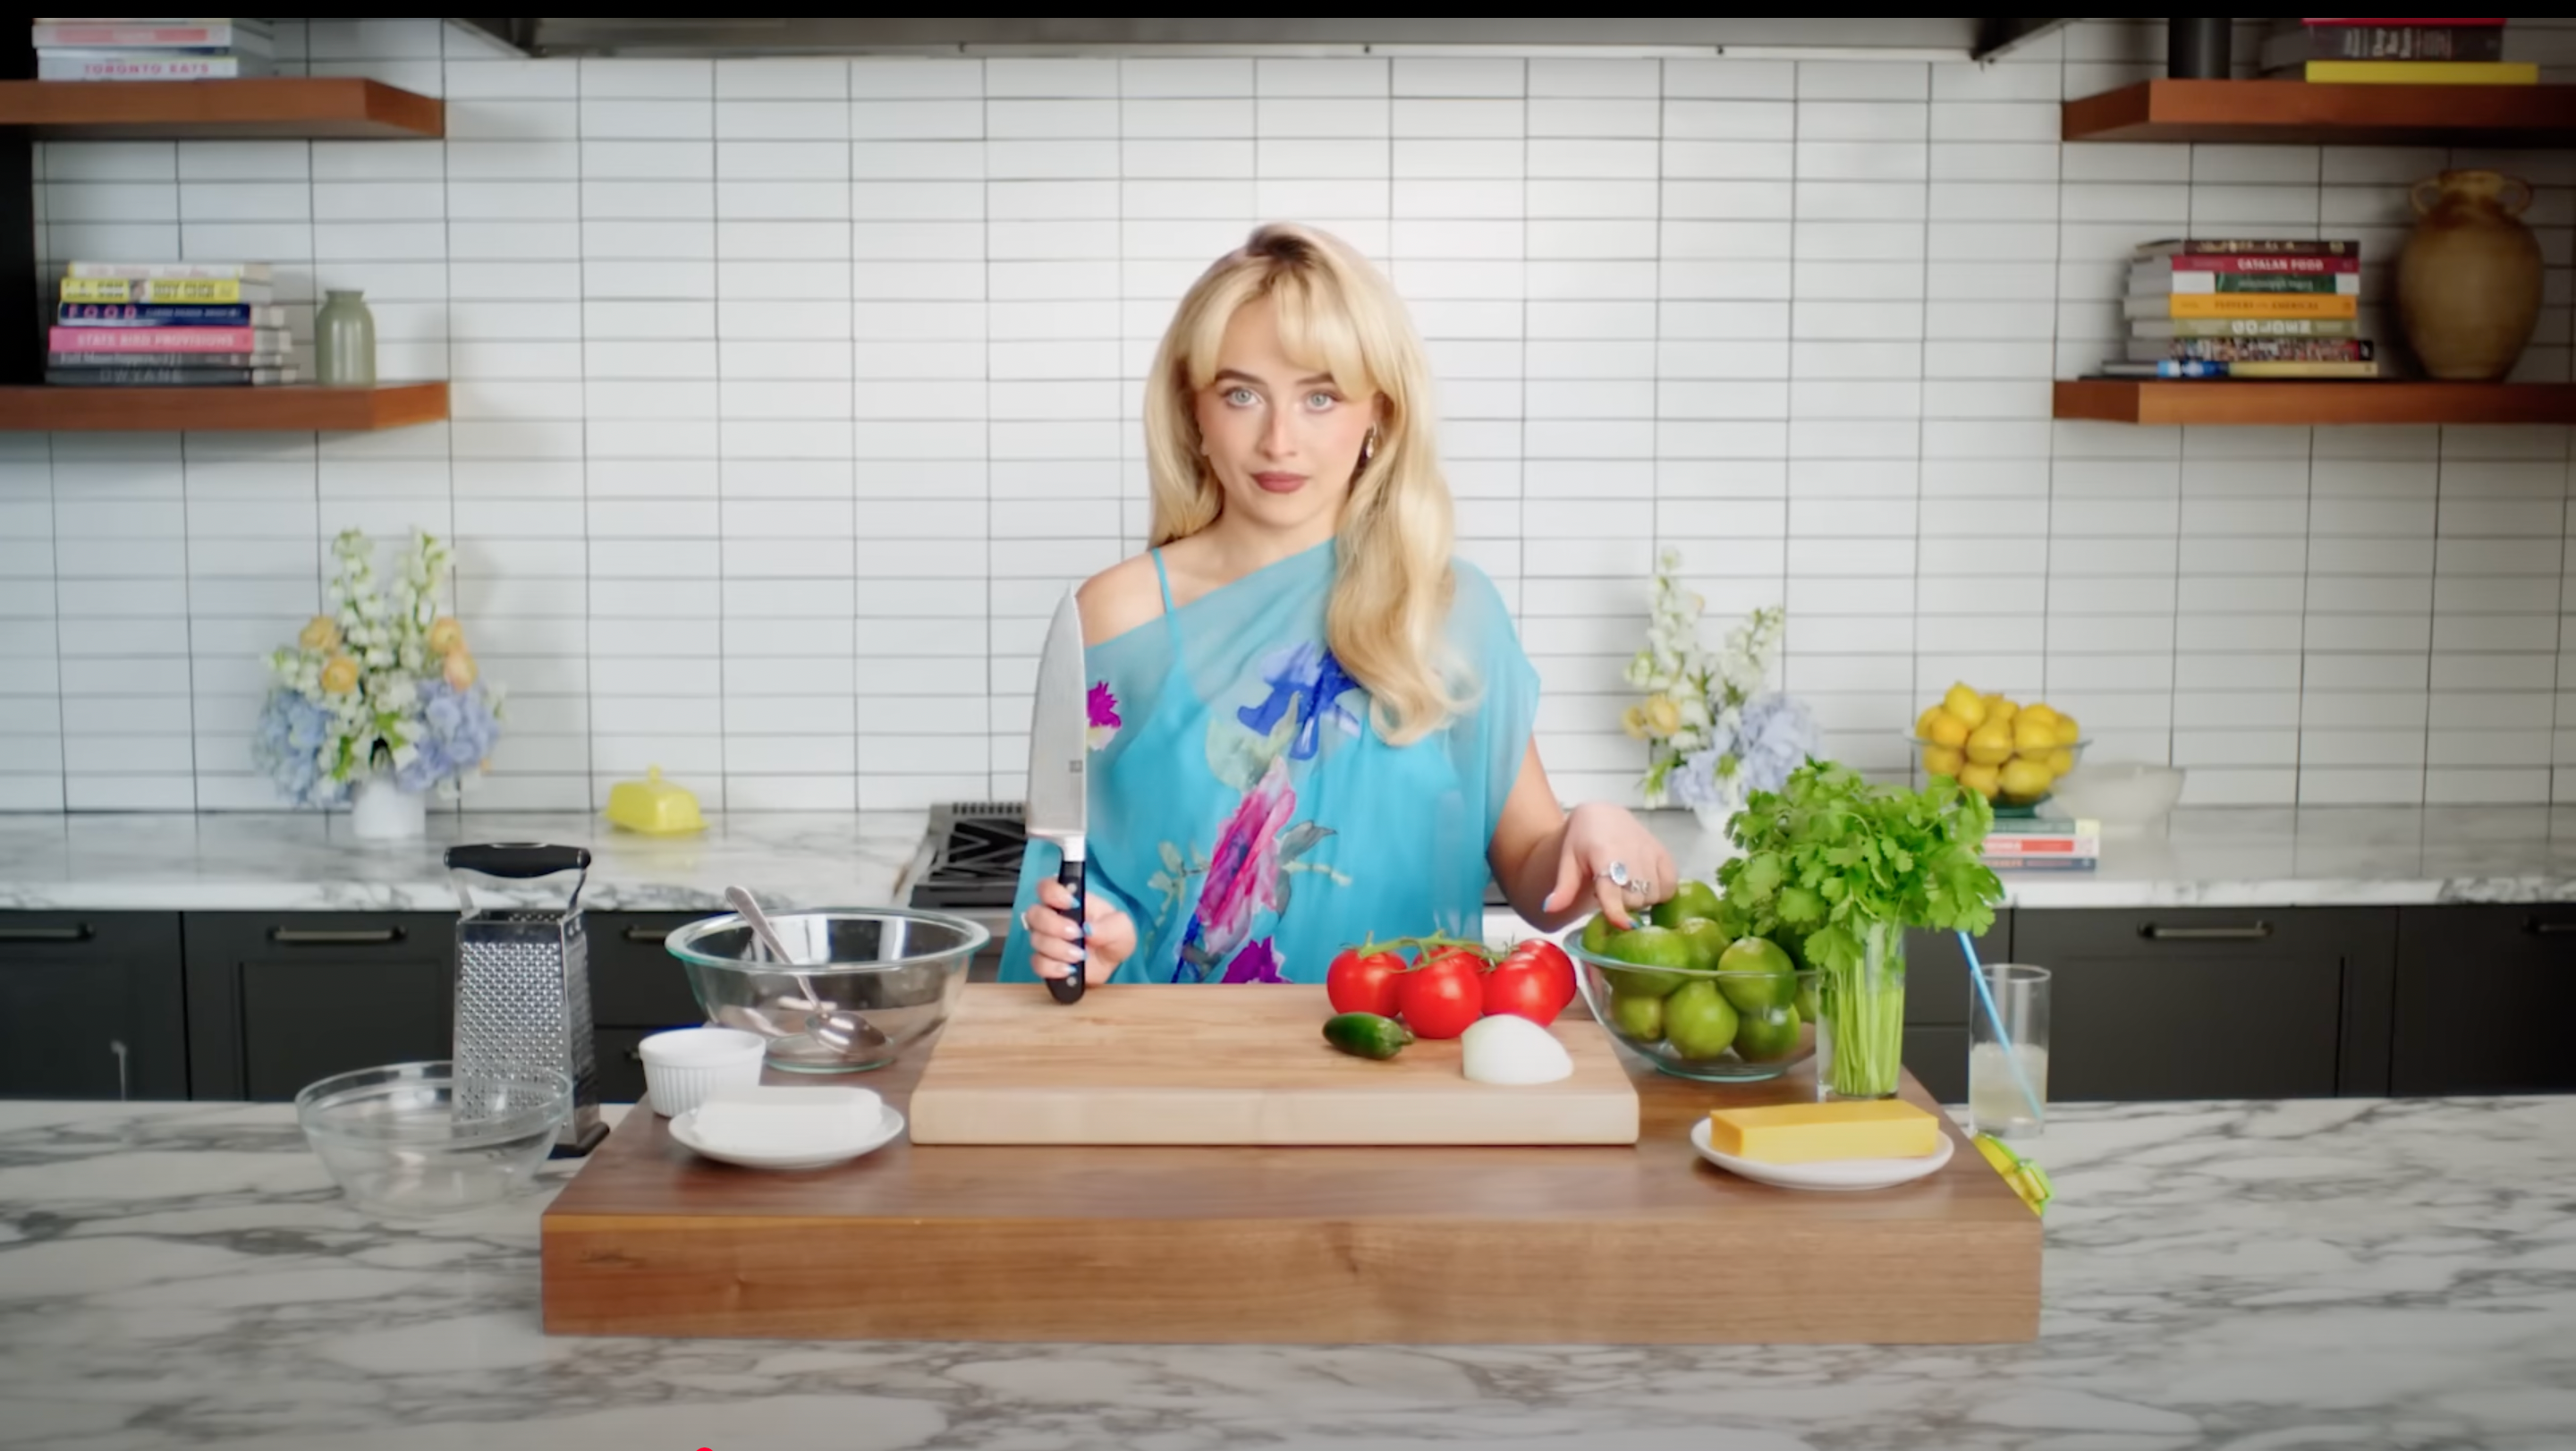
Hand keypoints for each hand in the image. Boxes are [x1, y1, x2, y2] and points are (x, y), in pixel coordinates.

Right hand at [1022, 877, 1135, 984]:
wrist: (1110, 963)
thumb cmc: (1113, 936)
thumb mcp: (1122, 928)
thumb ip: (1110, 926)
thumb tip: (1089, 930)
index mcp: (1068, 900)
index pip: (1047, 887)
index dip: (1053, 892)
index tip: (1071, 903)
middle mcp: (1051, 916)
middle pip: (1034, 913)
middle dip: (1054, 924)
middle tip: (1076, 933)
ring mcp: (1045, 939)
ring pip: (1036, 940)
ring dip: (1058, 948)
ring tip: (1080, 955)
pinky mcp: (1044, 961)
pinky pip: (1038, 964)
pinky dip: (1053, 968)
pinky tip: (1069, 969)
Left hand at [1539, 802, 1677, 930]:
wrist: (1603, 816)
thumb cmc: (1582, 841)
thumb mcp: (1568, 861)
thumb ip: (1563, 888)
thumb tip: (1549, 909)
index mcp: (1602, 853)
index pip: (1612, 888)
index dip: (1618, 909)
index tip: (1624, 925)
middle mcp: (1630, 852)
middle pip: (1634, 899)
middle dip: (1623, 905)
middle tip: (1612, 893)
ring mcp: (1650, 851)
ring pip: (1653, 896)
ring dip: (1641, 900)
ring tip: (1626, 887)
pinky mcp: (1664, 853)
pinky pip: (1670, 886)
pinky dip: (1660, 893)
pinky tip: (1646, 886)